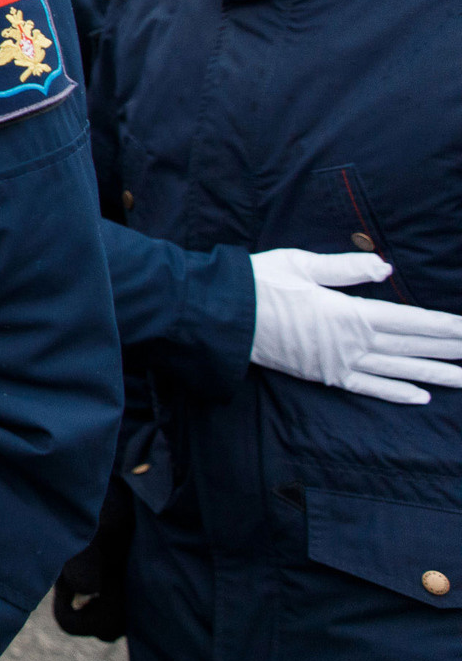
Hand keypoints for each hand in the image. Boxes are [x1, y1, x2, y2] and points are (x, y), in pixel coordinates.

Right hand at [250, 249, 461, 403]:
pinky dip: (394, 393)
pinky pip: (366, 388)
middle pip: (410, 348)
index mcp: (349, 313)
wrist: (221, 315)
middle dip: (448, 350)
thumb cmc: (259, 282)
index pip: (410, 321)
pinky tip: (419, 396)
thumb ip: (346, 268)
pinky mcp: (323, 375)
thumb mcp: (302, 264)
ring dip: (433, 375)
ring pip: (396, 371)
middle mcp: (350, 344)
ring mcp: (338, 364)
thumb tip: (385, 268)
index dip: (444, 326)